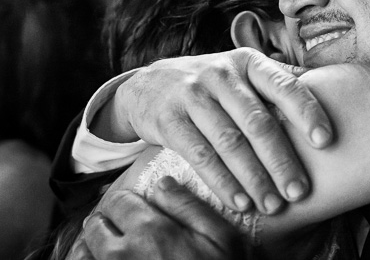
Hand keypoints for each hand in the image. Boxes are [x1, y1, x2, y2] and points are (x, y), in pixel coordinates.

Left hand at [79, 177, 247, 259]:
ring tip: (106, 244)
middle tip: (121, 224)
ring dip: (91, 244)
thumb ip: (189, 206)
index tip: (134, 204)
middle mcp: (121, 254)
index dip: (126, 199)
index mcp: (150, 231)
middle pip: (95, 225)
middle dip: (106, 219)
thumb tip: (163, 183)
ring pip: (82, 253)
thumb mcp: (221, 238)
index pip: (119, 201)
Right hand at [96, 48, 333, 213]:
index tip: (326, 140)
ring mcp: (194, 95)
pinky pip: (200, 155)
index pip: (284, 86)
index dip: (307, 112)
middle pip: (258, 122)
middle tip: (300, 191)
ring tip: (273, 204)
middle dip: (282, 160)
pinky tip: (240, 201)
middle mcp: (222, 74)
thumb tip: (332, 88)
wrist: (148, 84)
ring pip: (230, 142)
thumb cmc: (213, 84)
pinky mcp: (169, 119)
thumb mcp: (244, 72)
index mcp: (250, 62)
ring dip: (254, 178)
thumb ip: (280, 81)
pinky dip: (223, 182)